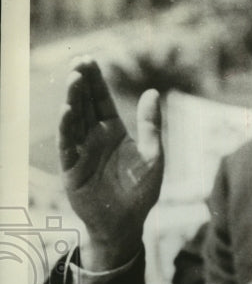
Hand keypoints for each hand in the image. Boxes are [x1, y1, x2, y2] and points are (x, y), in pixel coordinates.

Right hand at [59, 59, 163, 269]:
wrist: (126, 224)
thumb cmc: (141, 192)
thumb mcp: (153, 158)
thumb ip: (151, 126)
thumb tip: (153, 92)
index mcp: (113, 131)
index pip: (101, 100)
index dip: (95, 81)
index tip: (89, 59)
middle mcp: (94, 137)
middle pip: (84, 104)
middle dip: (80, 83)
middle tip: (78, 62)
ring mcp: (81, 150)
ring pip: (73, 119)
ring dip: (72, 99)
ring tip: (73, 79)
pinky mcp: (71, 167)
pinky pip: (67, 144)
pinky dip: (66, 127)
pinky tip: (68, 110)